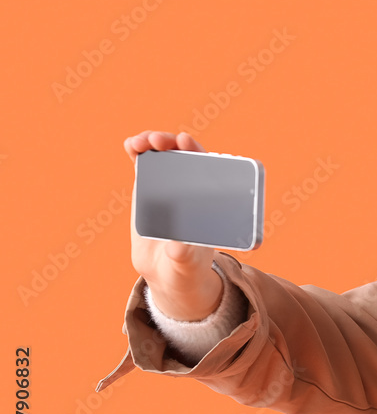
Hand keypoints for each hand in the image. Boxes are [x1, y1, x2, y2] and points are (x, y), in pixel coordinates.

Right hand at [125, 131, 222, 320]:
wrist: (167, 271)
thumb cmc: (185, 266)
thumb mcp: (186, 263)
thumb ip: (183, 254)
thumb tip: (178, 243)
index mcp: (208, 202)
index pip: (208, 169)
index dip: (197, 151)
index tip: (185, 142)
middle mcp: (191, 189)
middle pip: (184, 156)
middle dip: (172, 143)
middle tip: (159, 141)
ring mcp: (170, 186)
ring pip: (164, 156)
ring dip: (152, 142)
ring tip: (139, 143)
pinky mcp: (150, 189)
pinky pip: (145, 165)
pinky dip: (138, 152)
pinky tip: (131, 145)